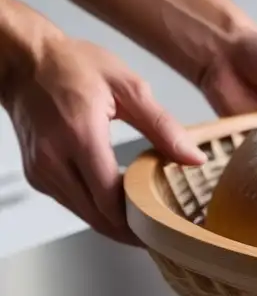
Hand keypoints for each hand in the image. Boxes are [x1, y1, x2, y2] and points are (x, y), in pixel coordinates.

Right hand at [2, 26, 206, 245]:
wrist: (23, 60)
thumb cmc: (72, 66)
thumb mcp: (128, 86)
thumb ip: (162, 125)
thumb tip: (193, 158)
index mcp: (79, 135)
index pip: (110, 197)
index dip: (140, 221)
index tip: (168, 228)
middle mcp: (54, 159)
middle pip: (97, 214)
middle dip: (132, 230)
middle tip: (166, 235)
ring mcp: (42, 170)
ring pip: (84, 214)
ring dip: (116, 224)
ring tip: (150, 225)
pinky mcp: (38, 174)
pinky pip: (72, 203)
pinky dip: (98, 210)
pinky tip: (123, 207)